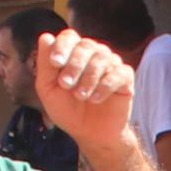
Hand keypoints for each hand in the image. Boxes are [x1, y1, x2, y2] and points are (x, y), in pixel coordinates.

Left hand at [36, 30, 138, 152]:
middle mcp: (93, 54)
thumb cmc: (68, 110)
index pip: (70, 37)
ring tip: (81, 96)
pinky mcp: (125, 78)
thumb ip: (45, 66)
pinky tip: (95, 99)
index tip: (55, 62)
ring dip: (89, 77)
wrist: (90, 134)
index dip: (62, 46)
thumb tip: (46, 37)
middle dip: (74, 64)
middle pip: (86, 45)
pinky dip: (106, 85)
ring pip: (103, 57)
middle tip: (66, 85)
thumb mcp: (49, 90)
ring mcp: (111, 65)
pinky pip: (119, 73)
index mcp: (73, 54)